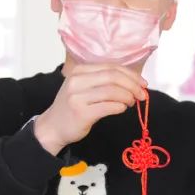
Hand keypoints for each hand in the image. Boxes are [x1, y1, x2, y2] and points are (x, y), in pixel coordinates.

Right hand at [33, 64, 147, 154]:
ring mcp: (77, 97)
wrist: (52, 127)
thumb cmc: (72, 107)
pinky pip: (109, 107)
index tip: (142, 83)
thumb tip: (133, 82)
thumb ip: (103, 82)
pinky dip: (120, 107)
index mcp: (79, 71)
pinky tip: (121, 109)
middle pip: (113, 77)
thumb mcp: (83, 87)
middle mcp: (77, 81)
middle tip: (142, 94)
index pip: (111, 67)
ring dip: (128, 97)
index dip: (131, 74)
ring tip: (131, 103)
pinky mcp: (81, 113)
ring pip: (113, 91)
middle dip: (133, 85)